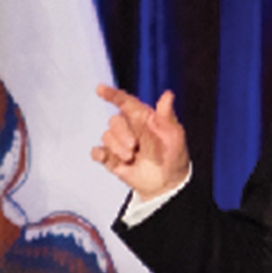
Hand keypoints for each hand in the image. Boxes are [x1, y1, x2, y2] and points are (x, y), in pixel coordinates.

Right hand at [90, 85, 190, 199]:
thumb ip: (166, 115)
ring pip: (106, 136)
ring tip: (131, 157)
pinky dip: (99, 153)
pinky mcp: (112, 158)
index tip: (100, 89)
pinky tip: (104, 156)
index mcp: (143, 118)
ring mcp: (120, 143)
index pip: (125, 102)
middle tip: (134, 147)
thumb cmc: (173, 155)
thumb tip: (168, 94)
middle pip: (114, 120)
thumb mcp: (174, 134)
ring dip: (118, 148)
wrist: (167, 183)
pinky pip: (97, 151)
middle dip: (122, 134)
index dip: (112, 94)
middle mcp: (129, 128)